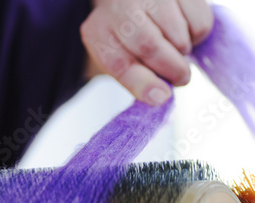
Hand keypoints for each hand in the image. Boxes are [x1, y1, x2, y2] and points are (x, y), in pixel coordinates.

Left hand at [81, 0, 213, 105]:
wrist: (134, 4)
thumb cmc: (128, 40)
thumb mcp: (121, 59)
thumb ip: (136, 79)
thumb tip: (161, 97)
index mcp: (98, 32)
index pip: (119, 63)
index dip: (142, 83)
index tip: (162, 97)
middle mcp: (119, 7)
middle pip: (150, 46)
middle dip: (171, 69)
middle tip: (180, 78)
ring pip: (178, 35)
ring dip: (184, 51)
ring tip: (175, 49)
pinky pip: (200, 21)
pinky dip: (197, 35)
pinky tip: (185, 30)